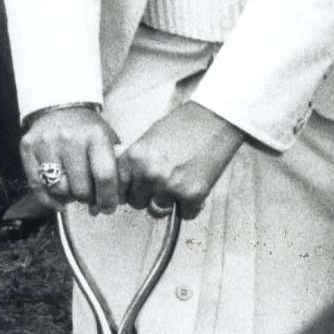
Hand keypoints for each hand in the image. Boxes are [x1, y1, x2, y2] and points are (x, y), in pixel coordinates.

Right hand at [21, 104, 121, 210]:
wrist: (62, 108)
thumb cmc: (89, 132)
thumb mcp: (109, 141)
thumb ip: (114, 169)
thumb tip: (109, 204)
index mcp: (95, 135)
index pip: (104, 176)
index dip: (108, 199)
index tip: (108, 208)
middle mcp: (69, 138)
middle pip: (80, 189)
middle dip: (88, 199)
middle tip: (90, 196)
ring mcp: (46, 142)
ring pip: (59, 191)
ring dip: (69, 198)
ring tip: (74, 191)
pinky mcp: (27, 147)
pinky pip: (37, 187)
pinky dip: (50, 199)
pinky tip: (60, 198)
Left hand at [119, 102, 245, 218]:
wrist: (215, 118)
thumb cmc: (182, 124)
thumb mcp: (148, 138)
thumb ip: (135, 161)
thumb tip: (124, 183)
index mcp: (135, 158)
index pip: (118, 188)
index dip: (127, 189)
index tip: (135, 189)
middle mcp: (150, 175)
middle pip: (137, 203)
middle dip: (147, 196)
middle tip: (163, 182)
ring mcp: (171, 187)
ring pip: (158, 211)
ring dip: (167, 202)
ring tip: (179, 184)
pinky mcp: (194, 195)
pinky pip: (186, 214)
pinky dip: (190, 206)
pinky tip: (195, 186)